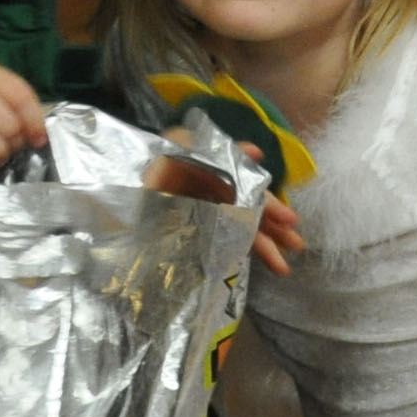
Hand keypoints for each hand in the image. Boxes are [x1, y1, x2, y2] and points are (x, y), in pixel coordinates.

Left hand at [146, 135, 306, 274]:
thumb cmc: (150, 164)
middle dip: (275, 230)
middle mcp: (217, 192)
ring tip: (284, 268)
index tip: (291, 221)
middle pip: (251, 211)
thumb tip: (257, 152)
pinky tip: (261, 265)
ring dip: (264, 246)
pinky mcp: (197, 232)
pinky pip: (223, 241)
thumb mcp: (182, 149)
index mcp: (217, 171)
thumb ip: (220, 152)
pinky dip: (241, 251)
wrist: (119, 185)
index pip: (251, 189)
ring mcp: (208, 213)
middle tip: (298, 246)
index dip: (271, 206)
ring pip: (240, 229)